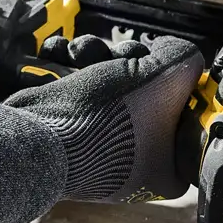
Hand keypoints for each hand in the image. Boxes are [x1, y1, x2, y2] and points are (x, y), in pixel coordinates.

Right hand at [5, 34, 202, 203]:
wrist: (39, 139)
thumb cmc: (110, 117)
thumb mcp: (166, 76)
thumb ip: (184, 58)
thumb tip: (173, 51)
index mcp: (168, 170)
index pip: (184, 114)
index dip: (173, 81)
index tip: (161, 64)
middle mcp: (135, 166)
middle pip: (143, 94)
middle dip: (125, 61)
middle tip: (117, 56)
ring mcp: (97, 152)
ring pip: (107, 89)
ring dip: (92, 58)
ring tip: (78, 54)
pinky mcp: (66, 138)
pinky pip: (76, 96)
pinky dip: (66, 70)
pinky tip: (59, 55)